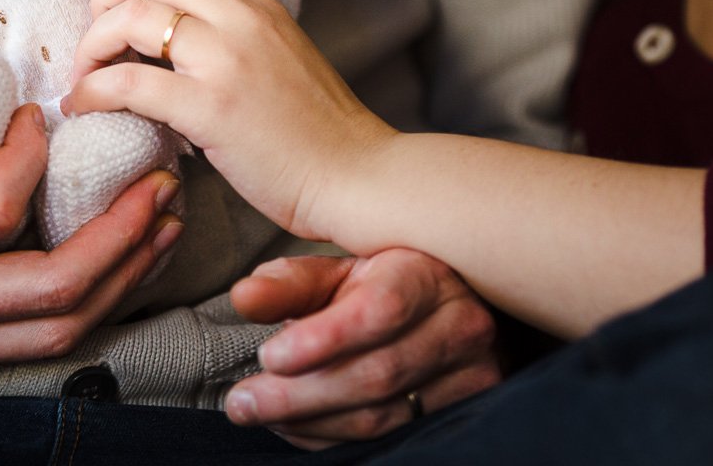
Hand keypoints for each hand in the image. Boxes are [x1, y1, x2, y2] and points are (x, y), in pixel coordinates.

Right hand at [0, 60, 180, 399]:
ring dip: (123, 279)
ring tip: (163, 228)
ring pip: (58, 331)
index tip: (37, 118)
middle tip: (161, 183)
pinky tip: (113, 276)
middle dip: (123, 235)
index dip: (28, 157)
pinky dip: (86, 312)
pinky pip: (33, 350)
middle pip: (54, 287)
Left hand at [63, 0, 396, 241]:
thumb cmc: (314, 125)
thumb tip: (174, 23)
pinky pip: (130, 82)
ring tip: (87, 75)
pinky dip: (94, 91)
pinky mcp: (212, 107)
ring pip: (132, 16)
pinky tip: (85, 106)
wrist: (354, 175)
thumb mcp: (277, 52)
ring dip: (92, 44)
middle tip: (95, 30)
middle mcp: (242, 17)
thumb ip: (232, 28)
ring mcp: (227, 59)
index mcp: (255, 3)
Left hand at [225, 250, 499, 448]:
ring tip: (256, 410)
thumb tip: (245, 297)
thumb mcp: (337, 272)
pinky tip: (292, 425)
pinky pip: (389, 439)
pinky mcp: (464, 413)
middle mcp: (460, 326)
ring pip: (382, 415)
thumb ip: (290, 284)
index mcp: (426, 274)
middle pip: (376, 373)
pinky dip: (329, 436)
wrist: (447, 310)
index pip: (380, 309)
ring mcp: (471, 375)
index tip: (269, 355)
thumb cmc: (381, 285)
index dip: (323, 338)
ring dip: (308, 420)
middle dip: (299, 394)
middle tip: (241, 400)